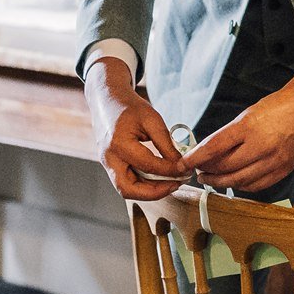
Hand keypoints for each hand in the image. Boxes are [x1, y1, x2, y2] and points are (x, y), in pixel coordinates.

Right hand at [87, 57, 187, 199]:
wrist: (108, 101)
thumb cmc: (130, 107)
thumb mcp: (152, 119)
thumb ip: (166, 143)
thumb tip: (180, 165)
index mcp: (119, 143)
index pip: (148, 165)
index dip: (170, 170)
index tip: (186, 170)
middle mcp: (109, 158)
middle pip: (129, 189)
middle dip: (155, 193)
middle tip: (176, 185)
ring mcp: (107, 164)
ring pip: (126, 190)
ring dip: (149, 192)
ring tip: (170, 184)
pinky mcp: (110, 166)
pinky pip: (126, 182)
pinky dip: (143, 186)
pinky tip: (159, 179)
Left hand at [181, 72, 293, 193]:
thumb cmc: (277, 107)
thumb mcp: (248, 114)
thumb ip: (230, 134)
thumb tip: (208, 152)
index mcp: (249, 127)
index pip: (215, 147)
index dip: (196, 158)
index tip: (184, 163)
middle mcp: (262, 146)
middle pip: (225, 167)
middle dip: (207, 171)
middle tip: (197, 170)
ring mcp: (274, 160)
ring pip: (240, 181)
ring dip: (221, 182)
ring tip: (210, 179)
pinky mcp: (284, 170)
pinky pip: (257, 185)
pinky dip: (241, 186)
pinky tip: (232, 182)